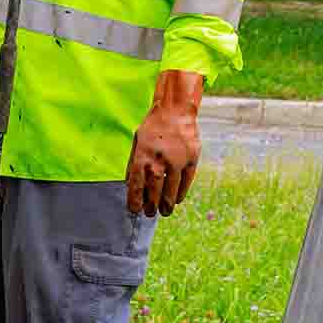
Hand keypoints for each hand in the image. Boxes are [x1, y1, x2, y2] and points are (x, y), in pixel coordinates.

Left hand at [126, 70, 203, 217]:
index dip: (135, 202)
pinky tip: (178, 199)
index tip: (135, 210)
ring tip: (165, 211)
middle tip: (150, 213)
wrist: (176, 109)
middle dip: (151, 206)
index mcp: (142, 157)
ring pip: (171, 190)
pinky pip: (186, 181)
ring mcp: (177, 160)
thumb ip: (133, 165)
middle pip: (154, 191)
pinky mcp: (191, 158)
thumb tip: (130, 188)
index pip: (136, 186)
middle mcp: (159, 160)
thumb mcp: (137, 144)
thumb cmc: (153, 128)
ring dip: (167, 204)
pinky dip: (181, 192)